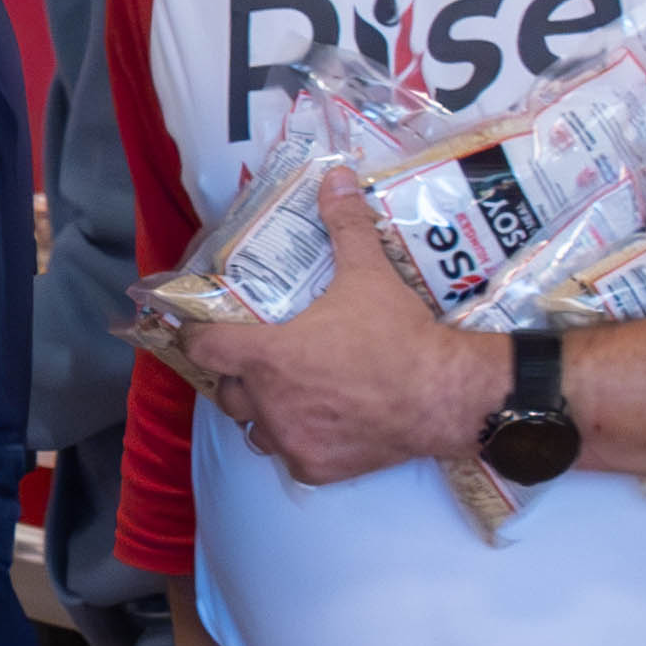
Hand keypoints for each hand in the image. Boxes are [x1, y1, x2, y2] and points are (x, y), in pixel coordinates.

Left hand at [183, 176, 499, 485]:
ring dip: (265, 413)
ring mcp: (289, 439)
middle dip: (239, 377)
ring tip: (289, 394)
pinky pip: (290, 457)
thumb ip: (344, 225)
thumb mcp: (369, 274)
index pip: (204, 347)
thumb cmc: (399, 335)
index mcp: (266, 356)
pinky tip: (321, 425)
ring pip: (255, 430)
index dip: (199, 336)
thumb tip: (333, 176)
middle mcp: (268, 403)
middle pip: (227, 392)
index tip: (203, 329)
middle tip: (262, 361)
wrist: (447, 395)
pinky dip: (299, 442)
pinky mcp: (315, 469)